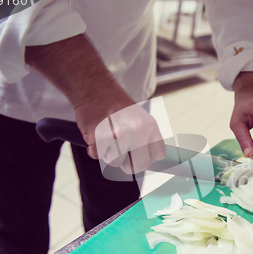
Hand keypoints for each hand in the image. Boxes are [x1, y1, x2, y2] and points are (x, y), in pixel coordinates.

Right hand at [25, 35, 164, 173]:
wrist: (94, 88)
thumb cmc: (116, 105)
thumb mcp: (139, 117)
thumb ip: (145, 138)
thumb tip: (146, 161)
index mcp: (150, 126)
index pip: (158, 154)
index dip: (148, 158)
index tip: (139, 155)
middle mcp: (137, 132)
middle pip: (139, 165)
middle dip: (129, 164)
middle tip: (120, 153)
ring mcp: (119, 135)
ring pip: (115, 162)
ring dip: (108, 154)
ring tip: (107, 138)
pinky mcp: (99, 137)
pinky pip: (97, 155)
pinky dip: (94, 149)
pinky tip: (96, 135)